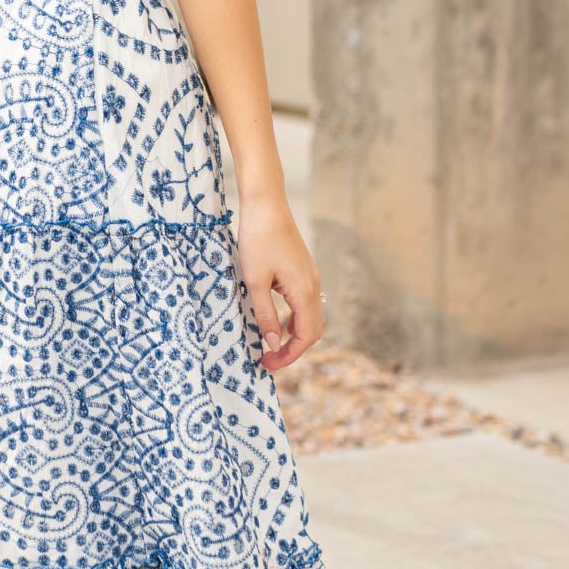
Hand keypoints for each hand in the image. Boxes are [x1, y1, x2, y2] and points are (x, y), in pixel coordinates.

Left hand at [234, 192, 323, 372]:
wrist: (266, 204)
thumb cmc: (257, 240)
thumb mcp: (254, 281)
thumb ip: (265, 314)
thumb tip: (274, 343)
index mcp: (303, 291)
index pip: (306, 336)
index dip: (290, 355)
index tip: (268, 363)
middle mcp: (313, 285)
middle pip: (314, 330)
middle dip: (294, 349)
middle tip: (268, 358)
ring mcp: (310, 276)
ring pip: (311, 316)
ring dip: (295, 334)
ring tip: (271, 343)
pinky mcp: (304, 269)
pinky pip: (305, 302)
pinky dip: (295, 317)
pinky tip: (278, 319)